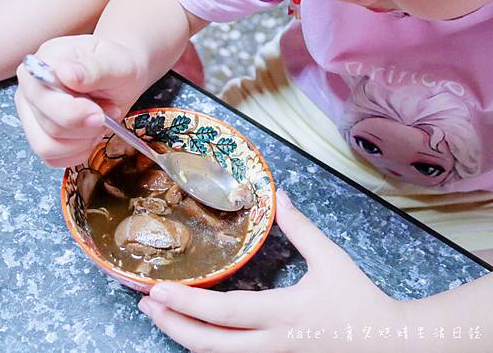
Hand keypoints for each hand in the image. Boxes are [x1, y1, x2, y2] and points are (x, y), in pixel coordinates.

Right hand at [15, 34, 148, 166]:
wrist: (121, 73)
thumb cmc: (117, 63)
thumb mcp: (116, 61)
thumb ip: (93, 68)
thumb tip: (66, 73)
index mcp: (43, 63)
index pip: (43, 98)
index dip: (74, 113)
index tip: (100, 112)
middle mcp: (30, 89)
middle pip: (49, 126)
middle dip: (87, 127)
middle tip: (109, 112)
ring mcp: (31, 113)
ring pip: (47, 147)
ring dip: (83, 141)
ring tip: (101, 122)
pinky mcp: (40, 134)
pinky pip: (52, 158)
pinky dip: (78, 152)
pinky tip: (91, 134)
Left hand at [138, 189, 404, 351]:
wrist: (387, 346)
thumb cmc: (358, 300)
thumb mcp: (331, 259)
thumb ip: (301, 228)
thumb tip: (278, 195)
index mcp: (283, 313)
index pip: (224, 312)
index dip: (185, 304)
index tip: (155, 288)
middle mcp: (271, 344)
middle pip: (208, 344)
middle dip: (171, 324)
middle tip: (145, 302)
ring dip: (182, 337)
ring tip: (159, 315)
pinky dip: (207, 348)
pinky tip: (193, 332)